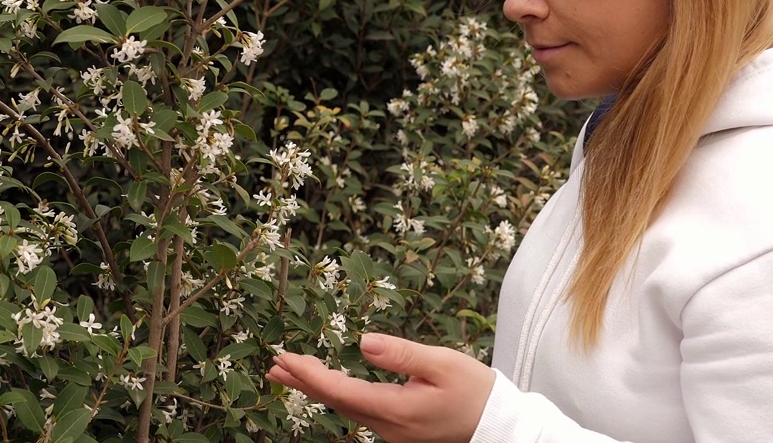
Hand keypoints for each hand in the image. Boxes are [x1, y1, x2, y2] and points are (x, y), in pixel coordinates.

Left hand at [265, 332, 495, 442]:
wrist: (499, 425)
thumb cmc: (475, 392)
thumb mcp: (442, 364)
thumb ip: (401, 353)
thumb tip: (362, 341)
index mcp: (395, 409)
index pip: (339, 391)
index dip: (309, 374)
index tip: (284, 357)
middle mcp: (388, 426)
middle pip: (334, 402)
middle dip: (301, 383)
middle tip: (272, 366)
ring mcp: (392, 431)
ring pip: (344, 408)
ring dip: (315, 388)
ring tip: (288, 373)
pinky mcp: (399, 430)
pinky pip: (358, 410)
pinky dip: (336, 394)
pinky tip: (327, 385)